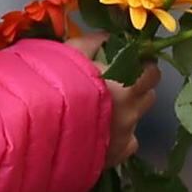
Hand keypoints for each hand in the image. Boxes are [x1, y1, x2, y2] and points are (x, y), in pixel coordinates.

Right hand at [67, 33, 160, 166]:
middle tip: (116, 86)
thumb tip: (107, 36)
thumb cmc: (55, 85)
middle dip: (137, 89)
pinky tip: (102, 131)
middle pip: (148, 96)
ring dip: (127, 112)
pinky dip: (119, 136)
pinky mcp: (117, 154)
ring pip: (136, 119)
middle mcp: (131, 111)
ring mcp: (125, 135)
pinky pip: (128, 143)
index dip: (145, 67)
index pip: (152, 74)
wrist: (39, 126)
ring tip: (103, 109)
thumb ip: (93, 42)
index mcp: (125, 85)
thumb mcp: (70, 53)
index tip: (133, 64)